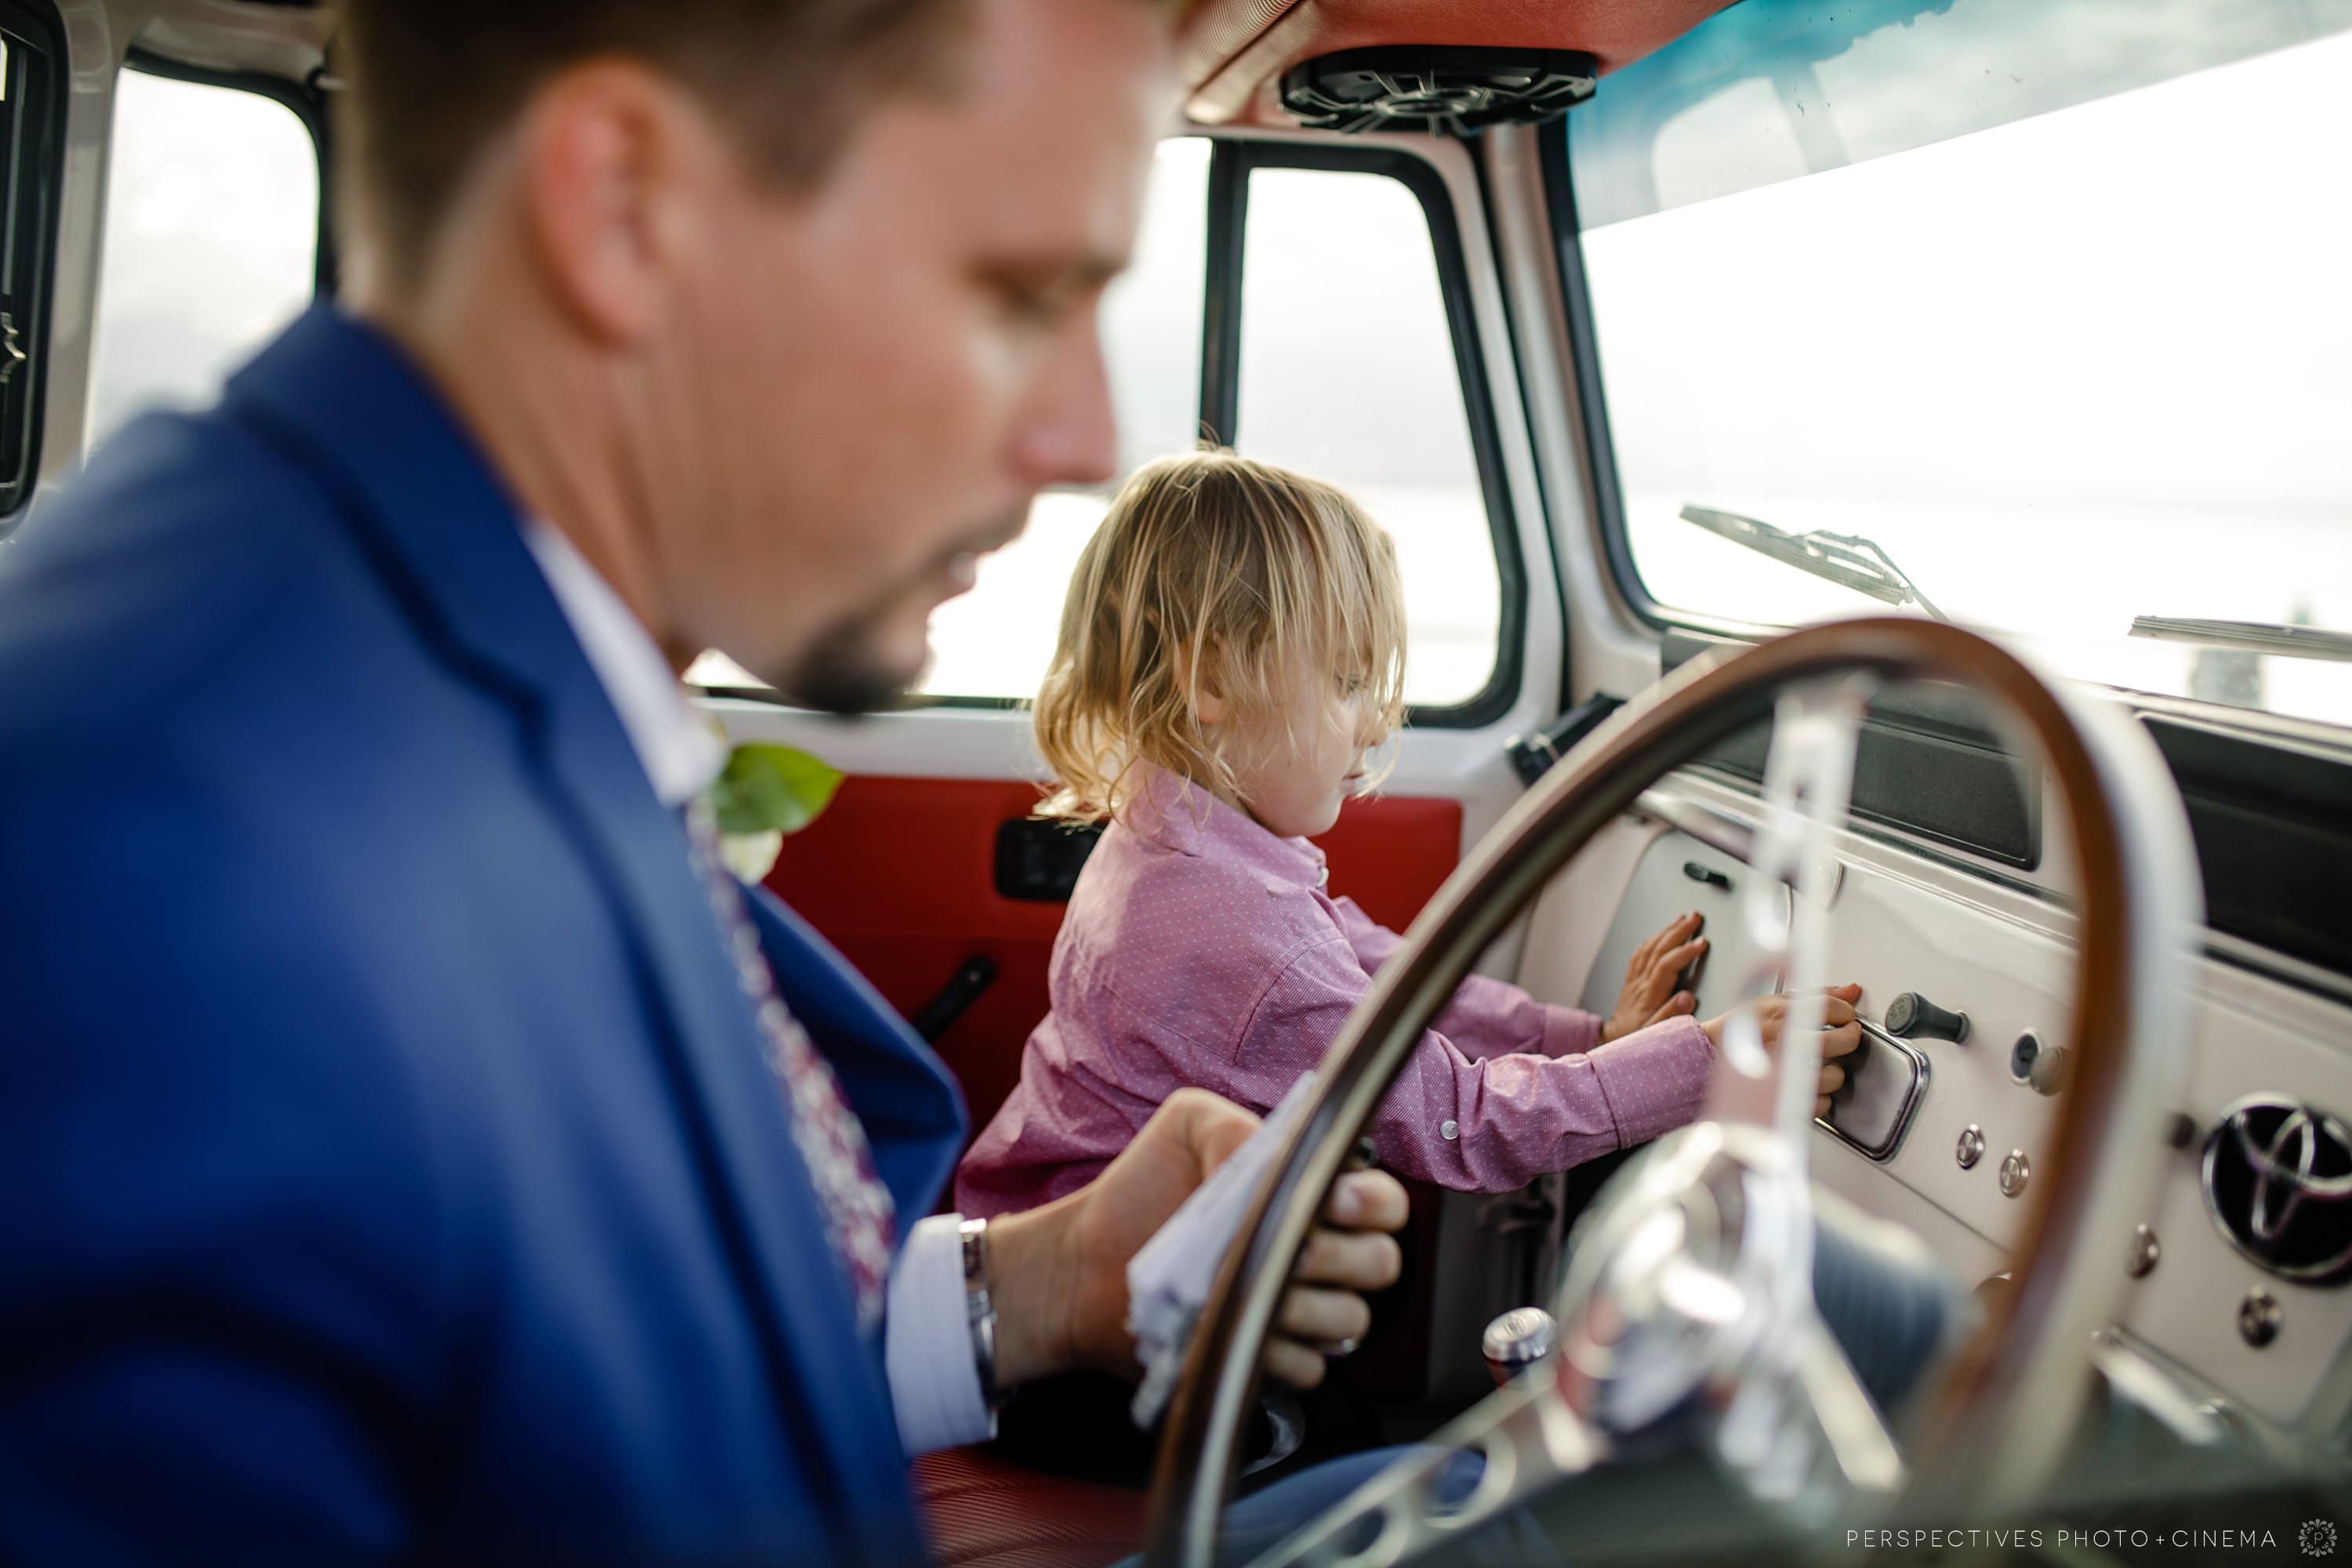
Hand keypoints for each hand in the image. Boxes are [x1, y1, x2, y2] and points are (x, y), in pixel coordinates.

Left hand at [986, 1088, 1409, 1391]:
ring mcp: (1299, 1311)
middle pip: (1381, 1264)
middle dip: (1338, 1257)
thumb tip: (1277, 1162)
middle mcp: (1318, 1252)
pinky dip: (1275, 1349)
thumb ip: (1239, 1129)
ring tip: (1246, 1286)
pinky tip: (1234, 1325)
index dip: (1370, 1205)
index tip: (1330, 1200)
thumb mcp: (1187, 1126)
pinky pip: (1309, 1368)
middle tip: (1288, 1251)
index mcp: (1311, 1193)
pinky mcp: (1271, 1358)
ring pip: (1349, 1320)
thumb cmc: (1139, 1190)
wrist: (1086, 1265)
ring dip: (1303, 1306)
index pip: (1385, 1202)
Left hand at [1599, 912, 1707, 1042]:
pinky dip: (1652, 940)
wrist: (1612, 1041)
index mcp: (1649, 995)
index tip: (1702, 942)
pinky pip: (1639, 954)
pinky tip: (1660, 934)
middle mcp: (1641, 983)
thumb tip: (1688, 997)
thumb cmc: (1636, 1039)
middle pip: (1659, 950)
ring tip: (1683, 919)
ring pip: (1650, 948)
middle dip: (1679, 931)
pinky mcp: (1631, 980)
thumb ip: (1671, 1015)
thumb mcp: (1655, 1033)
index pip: (1667, 966)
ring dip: (1667, 931)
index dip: (1685, 952)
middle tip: (1696, 918)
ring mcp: (1635, 980)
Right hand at [1701, 983, 1864, 1117]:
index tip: (1844, 1017)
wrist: (1708, 1057)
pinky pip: (1822, 1103)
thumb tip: (1851, 989)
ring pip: (1834, 1076)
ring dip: (1833, 1072)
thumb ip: (1817, 995)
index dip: (1846, 1012)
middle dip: (1849, 1038)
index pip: (1833, 1008)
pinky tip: (1808, 1084)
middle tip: (1845, 1037)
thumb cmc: (1742, 1030)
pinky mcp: (1785, 1101)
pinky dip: (1820, 1096)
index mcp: (1783, 1015)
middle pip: (1841, 1041)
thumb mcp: (1775, 1001)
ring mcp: (1786, 1074)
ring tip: (1821, 1064)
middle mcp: (1785, 1043)